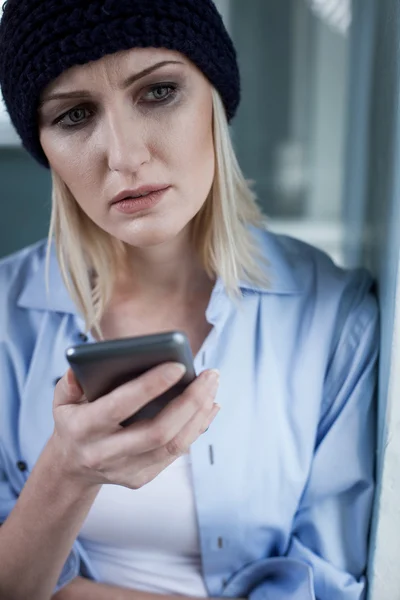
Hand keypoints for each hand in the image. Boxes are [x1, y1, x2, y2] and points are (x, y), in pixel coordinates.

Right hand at [50, 364, 219, 489]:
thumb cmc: (73, 420)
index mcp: (83, 429)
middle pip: (157, 432)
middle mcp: (104, 454)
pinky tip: (209, 405)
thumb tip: (84, 366)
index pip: (120, 407)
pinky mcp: (141, 478)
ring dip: (199, 414)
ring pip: (173, 446)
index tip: (178, 365)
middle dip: (190, 401)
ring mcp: (125, 470)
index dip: (150, 386)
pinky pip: (176, 453)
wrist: (71, 466)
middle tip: (210, 375)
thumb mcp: (63, 399)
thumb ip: (71, 381)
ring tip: (212, 386)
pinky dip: (197, 428)